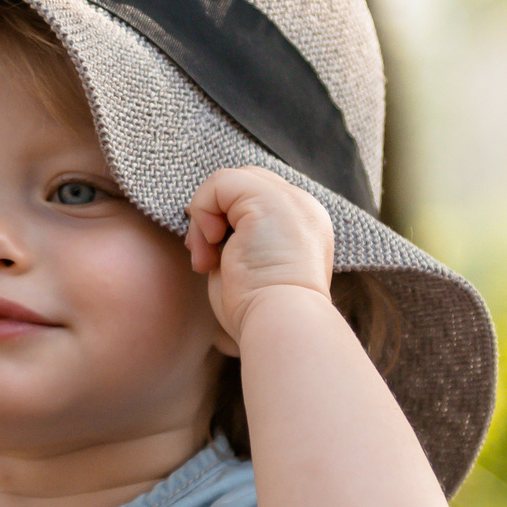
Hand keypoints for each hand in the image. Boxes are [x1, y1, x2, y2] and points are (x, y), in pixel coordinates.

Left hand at [184, 166, 335, 346]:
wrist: (282, 325)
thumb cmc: (261, 314)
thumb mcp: (250, 268)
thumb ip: (240, 241)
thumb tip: (209, 229)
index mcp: (304, 226)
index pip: (255, 197)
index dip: (224, 220)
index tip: (211, 260)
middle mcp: (302, 207)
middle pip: (241, 183)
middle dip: (211, 216)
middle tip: (205, 258)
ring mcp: (290, 199)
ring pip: (227, 182)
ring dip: (203, 219)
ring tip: (207, 260)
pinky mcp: (269, 199)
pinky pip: (219, 183)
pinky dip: (202, 211)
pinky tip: (212, 247)